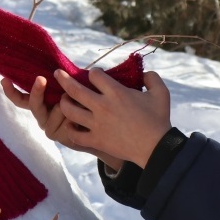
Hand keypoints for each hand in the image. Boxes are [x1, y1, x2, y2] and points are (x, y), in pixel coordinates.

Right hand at [0, 76, 124, 169]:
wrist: (101, 130)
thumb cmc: (83, 104)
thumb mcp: (70, 90)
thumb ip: (60, 83)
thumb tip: (55, 66)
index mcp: (40, 106)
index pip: (21, 100)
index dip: (12, 91)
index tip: (5, 80)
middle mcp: (42, 118)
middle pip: (35, 104)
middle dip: (38, 91)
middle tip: (41, 79)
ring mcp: (52, 129)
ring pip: (57, 108)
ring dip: (70, 101)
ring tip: (83, 101)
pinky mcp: (64, 137)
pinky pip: (70, 120)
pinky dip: (78, 113)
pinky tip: (84, 115)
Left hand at [54, 68, 171, 167]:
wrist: (155, 148)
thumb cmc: (158, 119)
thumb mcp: (161, 93)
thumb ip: (152, 78)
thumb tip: (144, 72)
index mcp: (116, 92)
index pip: (94, 75)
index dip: (94, 72)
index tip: (95, 74)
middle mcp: (102, 106)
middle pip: (74, 89)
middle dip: (63, 79)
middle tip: (57, 73)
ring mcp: (96, 124)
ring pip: (70, 111)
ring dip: (64, 103)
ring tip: (63, 100)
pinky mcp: (96, 140)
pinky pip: (75, 134)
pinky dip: (70, 129)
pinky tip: (71, 125)